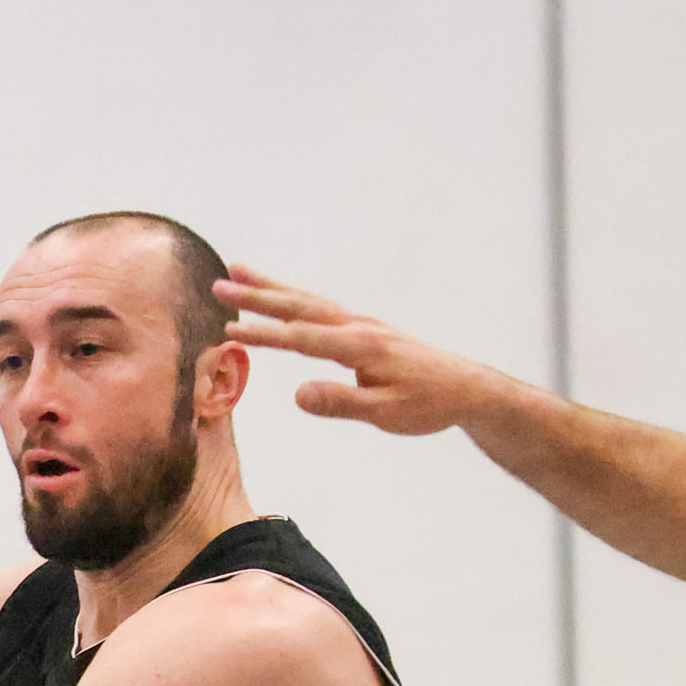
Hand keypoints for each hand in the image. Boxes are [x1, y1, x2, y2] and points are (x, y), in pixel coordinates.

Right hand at [218, 268, 517, 438]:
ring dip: (271, 287)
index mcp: (360, 346)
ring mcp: (360, 324)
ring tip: (238, 272)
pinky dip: (293, 298)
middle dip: (258, 295)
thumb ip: (341, 402)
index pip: (302, 339)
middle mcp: (357, 327)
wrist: (466, 389)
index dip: (265, 335)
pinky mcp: (363, 329)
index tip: (229, 330)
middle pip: (299, 306)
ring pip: (308, 300)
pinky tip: (280, 297)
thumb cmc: (428, 404)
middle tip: (220, 283)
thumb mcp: (385, 413)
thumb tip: (298, 394)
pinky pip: (319, 307)